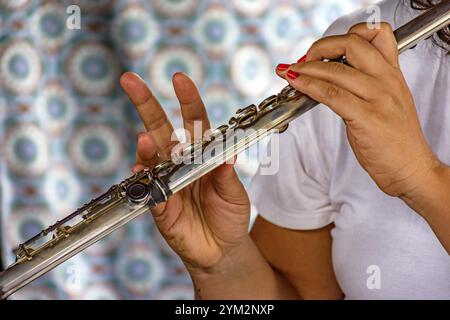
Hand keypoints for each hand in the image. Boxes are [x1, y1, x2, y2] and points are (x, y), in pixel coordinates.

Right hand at [120, 72, 250, 272]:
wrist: (222, 250)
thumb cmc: (230, 216)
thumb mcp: (235, 195)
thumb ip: (228, 177)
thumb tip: (227, 155)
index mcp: (201, 154)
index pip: (193, 120)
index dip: (187, 100)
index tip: (179, 78)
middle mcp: (180, 163)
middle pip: (160, 128)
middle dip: (145, 103)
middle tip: (129, 80)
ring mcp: (166, 182)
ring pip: (151, 158)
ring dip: (146, 147)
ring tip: (145, 139)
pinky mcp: (159, 207)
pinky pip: (148, 192)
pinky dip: (144, 182)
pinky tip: (140, 172)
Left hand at [276, 23, 441, 196]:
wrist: (411, 169)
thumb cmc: (395, 140)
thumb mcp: (385, 103)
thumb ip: (364, 86)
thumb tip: (328, 77)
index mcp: (393, 74)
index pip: (375, 33)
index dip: (345, 34)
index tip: (324, 49)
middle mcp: (387, 81)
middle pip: (351, 44)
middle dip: (320, 47)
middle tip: (303, 60)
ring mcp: (379, 98)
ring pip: (336, 70)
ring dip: (306, 68)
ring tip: (290, 72)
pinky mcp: (367, 118)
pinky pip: (332, 94)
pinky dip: (309, 86)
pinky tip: (297, 84)